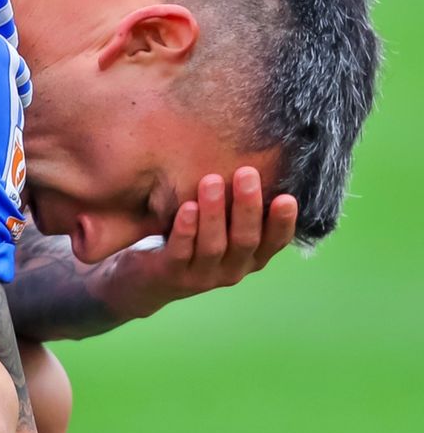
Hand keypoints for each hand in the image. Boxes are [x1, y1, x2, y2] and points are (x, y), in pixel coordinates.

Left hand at [103, 166, 297, 319]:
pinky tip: (187, 207)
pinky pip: (180, 253)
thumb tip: (255, 155)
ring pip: (213, 246)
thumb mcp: (220, 225)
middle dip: (247, 206)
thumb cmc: (192, 239)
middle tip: (246, 173)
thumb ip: (237, 206)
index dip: (283, 222)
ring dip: (214, 213)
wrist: (146, 276)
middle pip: (246, 240)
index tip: (287, 197)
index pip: (275, 242)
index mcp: (250, 257)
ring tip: (210, 181)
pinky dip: (186, 230)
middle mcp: (232, 270)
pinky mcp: (171, 275)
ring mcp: (202, 276)